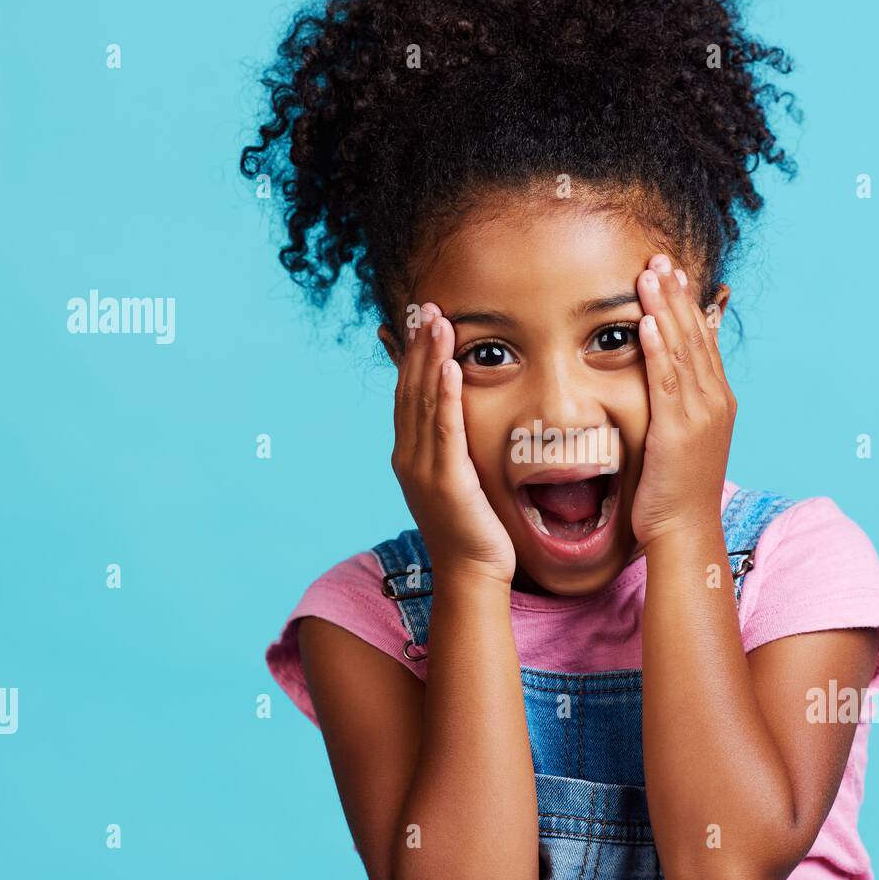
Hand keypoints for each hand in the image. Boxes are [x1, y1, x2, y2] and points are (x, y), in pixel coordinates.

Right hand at [389, 300, 516, 585]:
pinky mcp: (447, 480)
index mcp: (409, 455)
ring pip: (424, 402)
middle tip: (425, 306)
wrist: (471, 573)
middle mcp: (408, 457)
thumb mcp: (457, 479)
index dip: (409, 356)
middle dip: (416, 346)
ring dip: (430, 359)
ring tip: (437, 321)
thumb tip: (458, 422)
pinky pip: (445, 429)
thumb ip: (452, 448)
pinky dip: (446, 396)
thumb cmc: (472, 529)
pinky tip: (451, 367)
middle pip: (409, 390)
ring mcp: (424, 469)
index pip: (406, 394)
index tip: (415, 321)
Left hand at [630, 256, 735, 547]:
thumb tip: (668, 386)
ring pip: (682, 349)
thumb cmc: (680, 491)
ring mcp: (699, 413)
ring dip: (664, 309)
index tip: (673, 274)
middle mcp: (715, 401)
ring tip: (650, 275)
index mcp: (718, 402)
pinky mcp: (678, 428)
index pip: (704, 342)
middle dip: (676, 295)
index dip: (688, 306)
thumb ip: (680, 407)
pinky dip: (657, 348)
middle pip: (696, 336)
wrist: (686, 529)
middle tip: (660, 259)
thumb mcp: (685, 440)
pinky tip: (645, 321)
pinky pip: (666, 379)